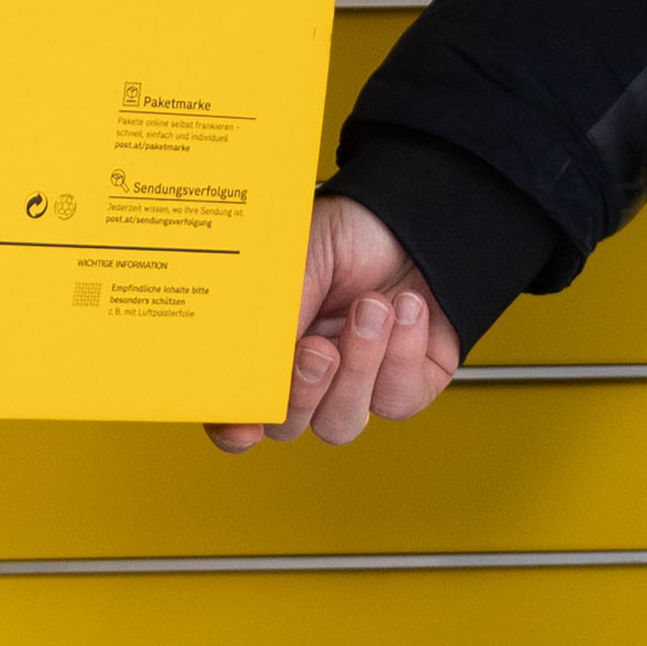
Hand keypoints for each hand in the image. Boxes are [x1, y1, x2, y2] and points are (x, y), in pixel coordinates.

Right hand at [207, 193, 460, 449]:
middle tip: (319, 349)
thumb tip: (252, 358)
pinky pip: (397, 400)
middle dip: (303, 392)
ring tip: (373, 309)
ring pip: (342, 422)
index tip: (243, 427)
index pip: (238, 404)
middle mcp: (308, 373)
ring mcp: (356, 385)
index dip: (232, 425)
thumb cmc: (348, 234)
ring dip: (359, 365)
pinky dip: (402, 353)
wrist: (413, 218)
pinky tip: (406, 310)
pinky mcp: (406, 386)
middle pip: (288, 426)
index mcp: (270, 344)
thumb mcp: (296, 258)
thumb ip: (272, 312)